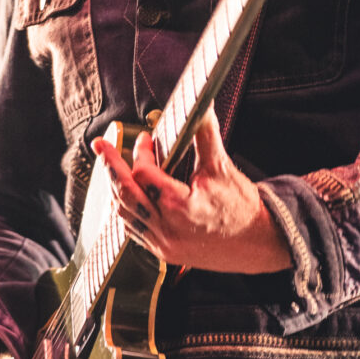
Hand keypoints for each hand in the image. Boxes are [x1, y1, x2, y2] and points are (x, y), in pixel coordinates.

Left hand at [92, 107, 290, 273]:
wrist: (259, 243)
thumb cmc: (243, 208)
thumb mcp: (222, 168)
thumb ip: (205, 135)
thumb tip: (202, 106)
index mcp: (179, 206)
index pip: (144, 174)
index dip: (141, 153)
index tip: (146, 139)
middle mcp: (166, 228)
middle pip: (124, 195)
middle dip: (110, 167)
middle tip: (100, 146)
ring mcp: (163, 244)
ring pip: (125, 215)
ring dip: (116, 190)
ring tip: (111, 169)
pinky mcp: (165, 252)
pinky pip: (134, 232)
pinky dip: (126, 212)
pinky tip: (126, 198)